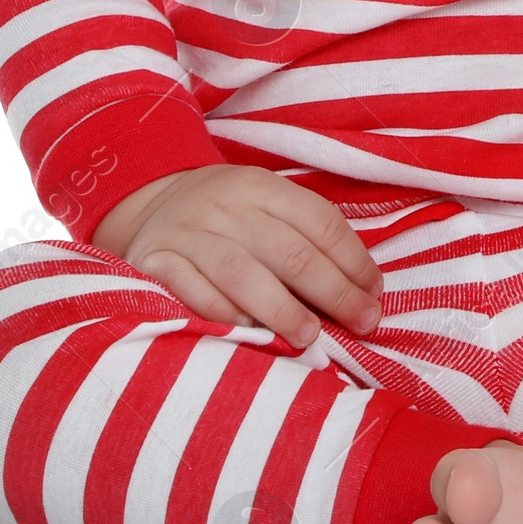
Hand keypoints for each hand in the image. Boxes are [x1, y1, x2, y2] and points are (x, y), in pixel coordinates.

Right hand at [91, 165, 382, 347]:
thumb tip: (363, 292)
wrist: (148, 204)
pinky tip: (249, 334)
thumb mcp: (264, 206)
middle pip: (289, 251)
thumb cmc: (226, 218)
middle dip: (334, 292)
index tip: (374, 296)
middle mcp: (225, 204)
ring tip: (309, 337)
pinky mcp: (155, 262)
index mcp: (261, 186)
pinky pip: (193, 293)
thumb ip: (306, 239)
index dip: (354, 261)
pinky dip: (224, 315)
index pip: (320, 222)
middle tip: (362, 324)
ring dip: (282, 309)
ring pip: (242, 272)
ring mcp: (188, 233)